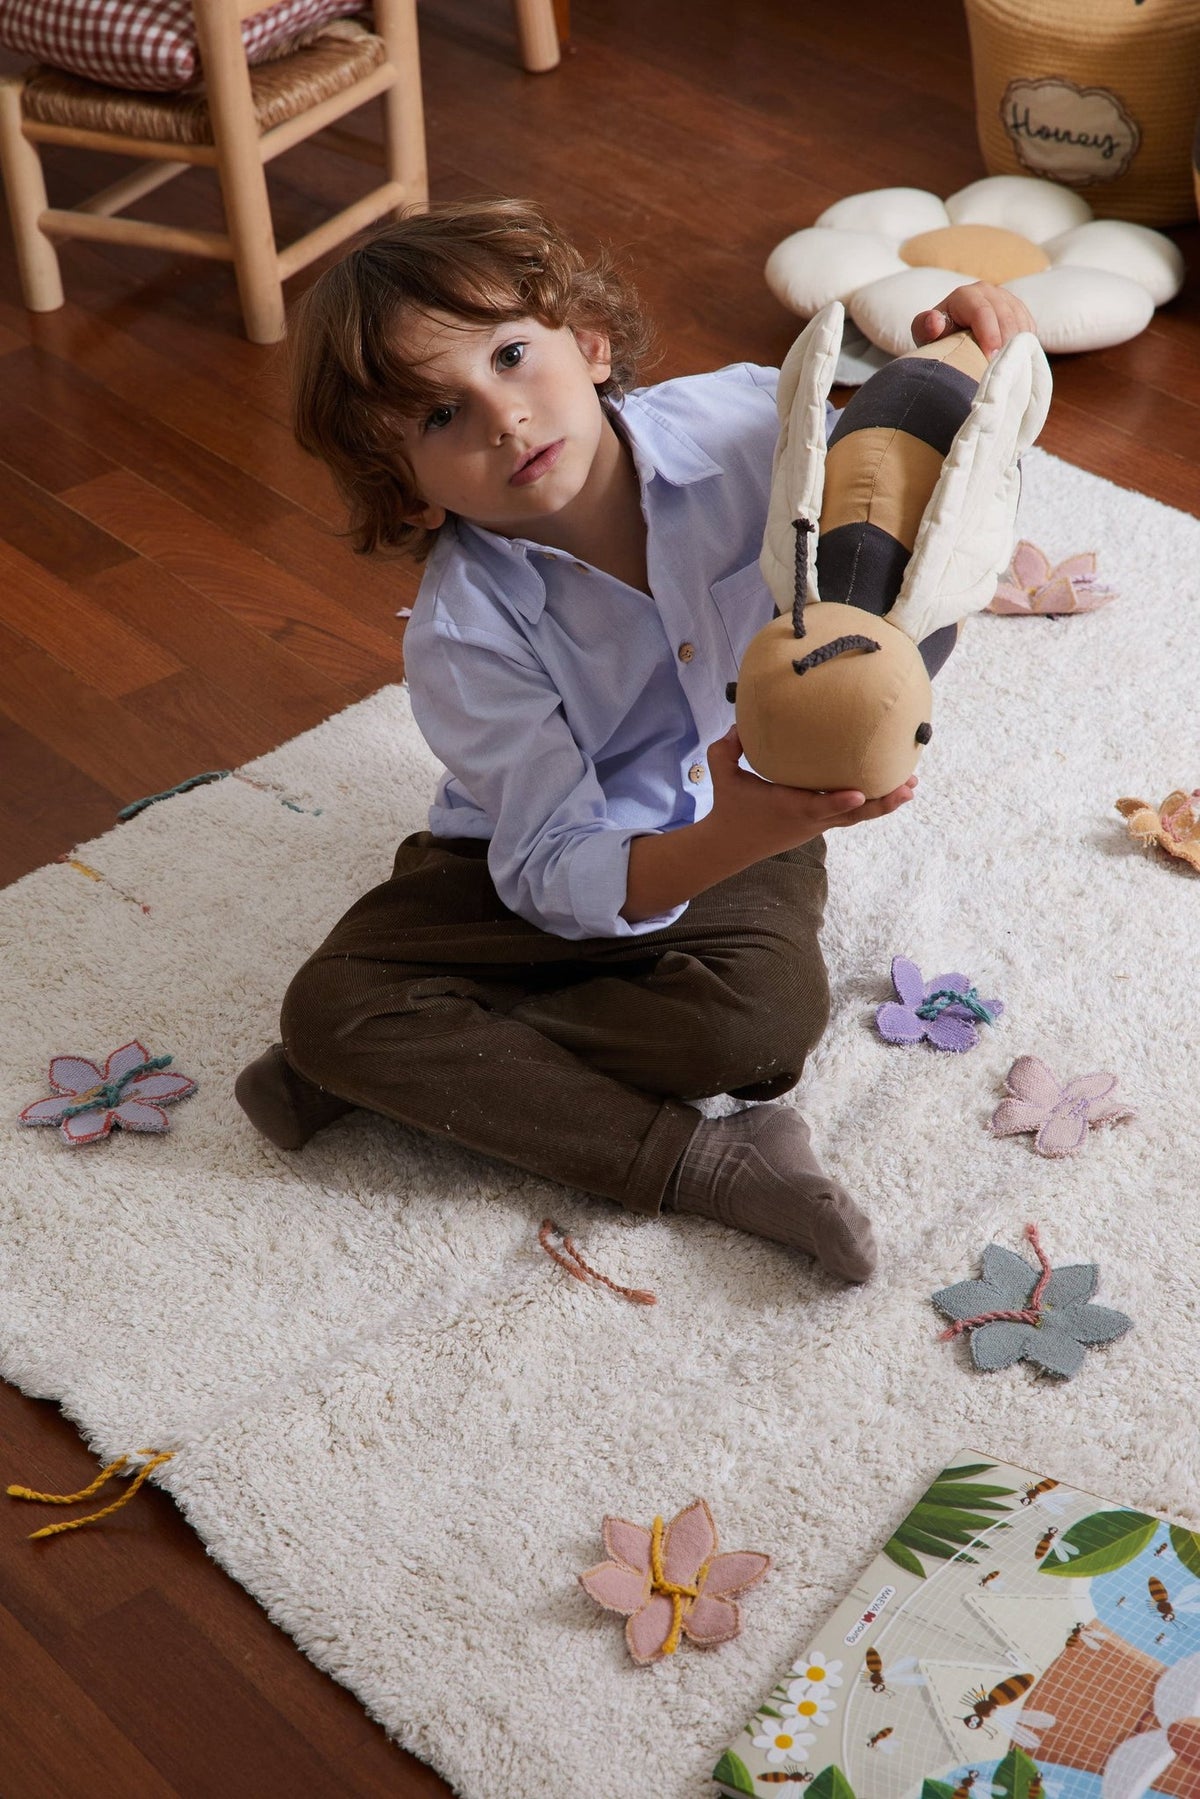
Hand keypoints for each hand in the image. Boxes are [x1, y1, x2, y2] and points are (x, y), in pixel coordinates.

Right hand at [706, 727, 915, 861]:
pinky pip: (851, 814)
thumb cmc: (729, 805)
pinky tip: (891, 789)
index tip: (860, 792)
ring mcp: (818, 824)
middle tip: (908, 787)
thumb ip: (727, 748)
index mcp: (789, 807)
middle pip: (853, 815)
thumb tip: (739, 723)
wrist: (731, 845)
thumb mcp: (723, 774)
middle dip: (882, 802)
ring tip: (911, 787)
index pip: (818, 807)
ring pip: (858, 816)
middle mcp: (810, 819)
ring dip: (885, 803)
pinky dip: (872, 803)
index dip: (840, 802)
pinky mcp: (820, 824)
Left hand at [911, 281, 1035, 358]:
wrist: (951, 336)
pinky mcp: (1019, 311)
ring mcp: (1006, 299)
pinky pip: (1029, 326)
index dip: (989, 335)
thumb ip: (925, 327)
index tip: (990, 358)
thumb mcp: (924, 335)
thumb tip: (935, 321)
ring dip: (1018, 344)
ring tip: (1011, 367)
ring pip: (1020, 320)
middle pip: (1005, 315)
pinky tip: (1017, 360)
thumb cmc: (937, 338)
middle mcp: (988, 291)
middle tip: (1004, 368)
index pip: (982, 311)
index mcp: (965, 295)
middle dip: (1006, 342)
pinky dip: (1025, 343)